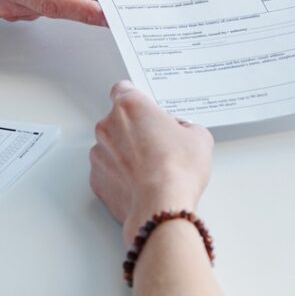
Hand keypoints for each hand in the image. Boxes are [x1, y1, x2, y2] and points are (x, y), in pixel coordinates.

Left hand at [90, 81, 214, 244]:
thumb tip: (181, 133)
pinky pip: (107, 172)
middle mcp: (108, 126)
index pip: (124, 90)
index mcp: (130, 106)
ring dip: (126, 154)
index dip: (138, 102)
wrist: (161, 205)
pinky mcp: (95, 180)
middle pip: (118, 120)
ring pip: (111, 147)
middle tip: (158, 145)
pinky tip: (140, 185)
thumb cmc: (177, 167)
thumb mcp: (199, 136)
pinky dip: (120, 177)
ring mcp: (98, 154)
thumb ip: (185, 127)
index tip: (148, 112)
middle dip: (135, 130)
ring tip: (151, 170)